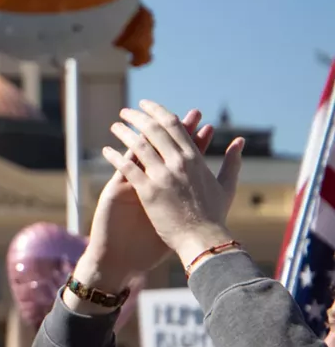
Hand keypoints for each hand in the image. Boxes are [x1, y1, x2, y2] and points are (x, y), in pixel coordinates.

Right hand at [67, 110, 210, 312]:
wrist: (123, 259)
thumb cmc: (147, 245)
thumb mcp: (171, 222)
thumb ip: (186, 204)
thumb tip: (206, 192)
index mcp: (164, 185)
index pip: (182, 156)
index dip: (195, 141)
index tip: (207, 125)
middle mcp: (149, 179)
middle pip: (165, 148)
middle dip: (180, 131)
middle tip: (193, 114)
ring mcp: (132, 184)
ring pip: (142, 153)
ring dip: (152, 136)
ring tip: (162, 122)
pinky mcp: (117, 193)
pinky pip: (121, 170)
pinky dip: (123, 156)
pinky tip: (128, 144)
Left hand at [102, 100, 244, 268]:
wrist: (203, 241)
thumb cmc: (215, 216)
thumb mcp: (227, 186)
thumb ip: (232, 161)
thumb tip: (240, 141)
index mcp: (195, 159)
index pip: (174, 125)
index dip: (157, 111)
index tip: (145, 105)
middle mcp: (178, 162)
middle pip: (153, 129)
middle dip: (137, 116)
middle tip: (126, 112)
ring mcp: (162, 176)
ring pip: (138, 144)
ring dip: (123, 132)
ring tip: (114, 126)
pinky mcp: (147, 191)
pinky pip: (126, 167)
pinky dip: (114, 156)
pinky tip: (105, 150)